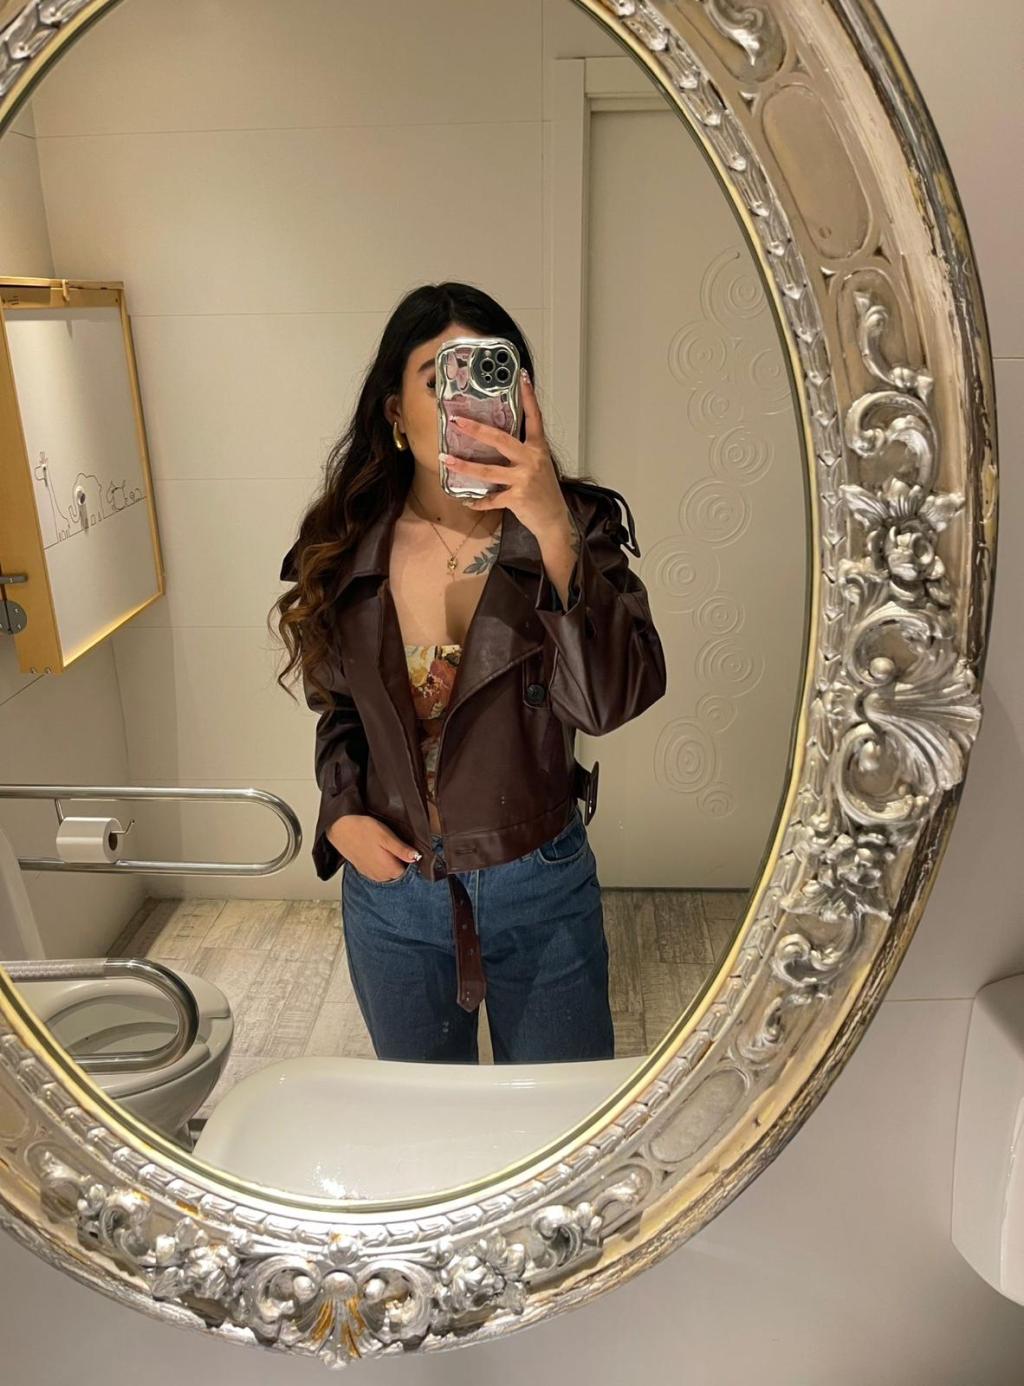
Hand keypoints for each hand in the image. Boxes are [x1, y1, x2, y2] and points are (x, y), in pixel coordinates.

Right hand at [327, 814, 419, 881]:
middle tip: (400, 846)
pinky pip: (380, 871)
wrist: (340, 829)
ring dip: (392, 863)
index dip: (413, 861)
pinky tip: (379, 853)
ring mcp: (372, 874)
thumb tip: (417, 857)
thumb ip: (402, 850)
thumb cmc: (362, 830)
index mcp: (390, 869)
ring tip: (388, 849)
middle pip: (400, 873)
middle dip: (403, 862)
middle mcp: (381, 876)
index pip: (410, 872)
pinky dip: (382, 864)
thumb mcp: (386, 837)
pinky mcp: (365, 871)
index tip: (412, 850)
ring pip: (390, 873)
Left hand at [442, 369, 570, 539]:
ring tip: (446, 459)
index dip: (529, 397)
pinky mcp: (517, 498)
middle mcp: (532, 459)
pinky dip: (478, 501)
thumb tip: (496, 439)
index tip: (522, 376)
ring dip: (464, 466)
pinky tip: (466, 500)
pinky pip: (491, 499)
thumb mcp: (539, 465)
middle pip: (501, 439)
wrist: (554, 519)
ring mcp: (524, 479)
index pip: (534, 417)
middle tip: (457, 421)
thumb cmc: (543, 491)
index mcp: (538, 448)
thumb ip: (522, 452)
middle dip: (476, 429)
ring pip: (488, 470)